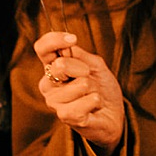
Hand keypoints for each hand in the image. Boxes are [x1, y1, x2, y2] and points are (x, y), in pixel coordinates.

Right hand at [33, 31, 125, 150]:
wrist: (113, 114)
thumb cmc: (102, 89)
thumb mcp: (95, 65)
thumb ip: (80, 55)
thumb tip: (67, 46)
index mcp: (53, 68)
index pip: (42, 49)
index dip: (54, 40)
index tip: (72, 39)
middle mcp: (48, 84)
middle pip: (60, 65)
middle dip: (83, 69)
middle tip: (89, 79)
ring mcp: (54, 101)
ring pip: (81, 84)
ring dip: (94, 89)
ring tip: (92, 95)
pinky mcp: (65, 116)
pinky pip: (85, 101)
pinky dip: (96, 101)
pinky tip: (94, 106)